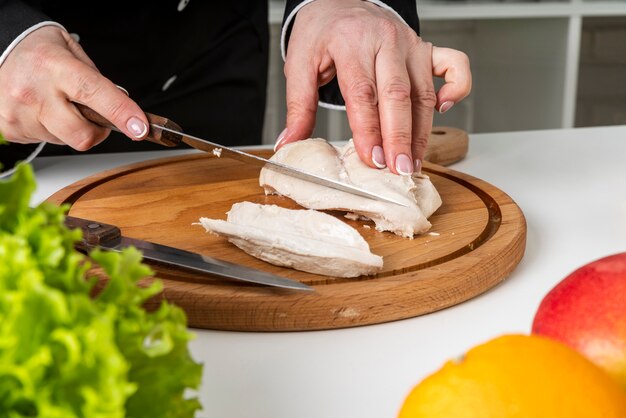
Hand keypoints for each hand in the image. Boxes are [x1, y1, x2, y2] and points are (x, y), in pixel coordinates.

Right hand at [0, 26, 147, 149]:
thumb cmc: (37, 51)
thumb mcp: (71, 51)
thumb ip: (97, 80)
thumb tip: (123, 108)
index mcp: (55, 67)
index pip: (94, 93)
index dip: (121, 113)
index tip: (140, 128)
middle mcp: (34, 92)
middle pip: (81, 134)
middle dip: (97, 132)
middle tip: (94, 117)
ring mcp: (19, 114)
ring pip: (65, 140)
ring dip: (71, 128)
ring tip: (57, 104)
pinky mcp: (10, 129)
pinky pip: (46, 141)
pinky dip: (51, 130)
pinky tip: (41, 110)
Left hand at [277, 0, 471, 174]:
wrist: (338, 1)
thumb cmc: (322, 34)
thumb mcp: (300, 64)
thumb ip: (297, 106)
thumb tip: (288, 143)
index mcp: (352, 43)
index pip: (363, 92)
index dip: (368, 129)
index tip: (371, 159)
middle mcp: (386, 42)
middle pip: (398, 95)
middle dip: (399, 137)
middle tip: (398, 170)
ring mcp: (410, 44)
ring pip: (423, 92)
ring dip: (422, 131)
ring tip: (413, 162)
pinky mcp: (425, 48)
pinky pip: (455, 65)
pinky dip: (458, 88)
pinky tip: (444, 111)